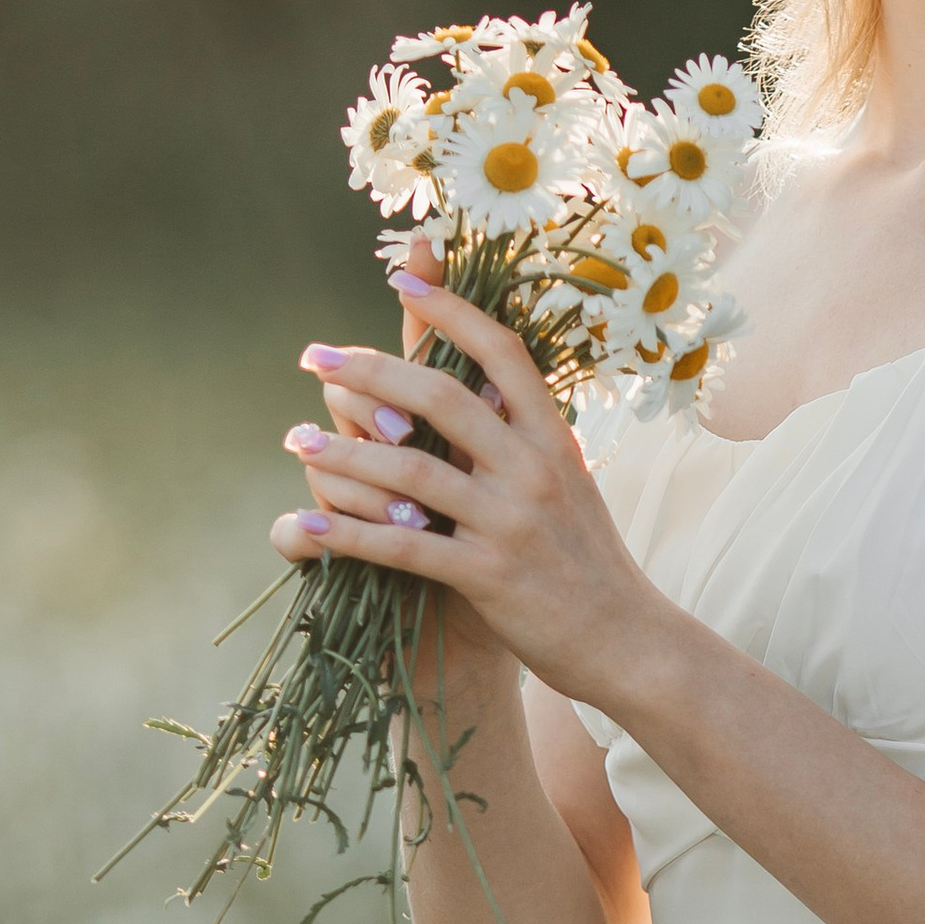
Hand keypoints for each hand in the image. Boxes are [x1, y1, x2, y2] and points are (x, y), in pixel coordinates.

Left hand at [268, 263, 671, 712]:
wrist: (628, 642)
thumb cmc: (590, 563)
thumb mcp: (572, 484)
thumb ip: (527, 438)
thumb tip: (484, 384)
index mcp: (554, 438)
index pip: (502, 352)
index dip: (452, 310)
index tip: (403, 281)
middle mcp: (535, 470)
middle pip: (443, 397)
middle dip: (369, 370)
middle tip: (314, 357)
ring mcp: (512, 523)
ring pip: (412, 472)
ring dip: (344, 452)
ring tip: (296, 438)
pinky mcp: (489, 577)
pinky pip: (404, 548)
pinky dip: (350, 534)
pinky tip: (309, 522)